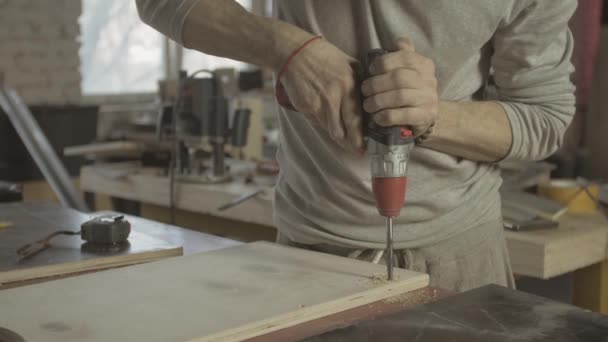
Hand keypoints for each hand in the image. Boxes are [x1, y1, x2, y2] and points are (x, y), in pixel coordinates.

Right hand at [279, 38, 363, 152]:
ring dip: (338, 136)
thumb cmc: (325, 58)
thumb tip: (372, 103)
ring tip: (344, 139)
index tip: (366, 147)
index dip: (361, 138)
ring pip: (330, 130)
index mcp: (349, 85)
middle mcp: (335, 96)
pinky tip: (325, 116)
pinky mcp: (306, 106)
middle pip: (343, 131)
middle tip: (358, 151)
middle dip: (352, 145)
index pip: (357, 119)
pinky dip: (323, 123)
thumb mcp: (350, 66)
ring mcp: (319, 103)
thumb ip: (361, 84)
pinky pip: (318, 122)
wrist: (296, 53)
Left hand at [361, 38, 438, 136]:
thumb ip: (403, 54)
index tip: (370, 71)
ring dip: (378, 101)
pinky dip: (387, 116)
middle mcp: (430, 80)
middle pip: (399, 77)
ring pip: (400, 96)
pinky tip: (377, 117)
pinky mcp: (426, 116)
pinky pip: (404, 115)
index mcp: (424, 64)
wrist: (424, 115)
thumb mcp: (409, 69)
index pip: (404, 57)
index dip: (382, 63)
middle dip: (376, 84)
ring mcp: (429, 99)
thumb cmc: (409, 89)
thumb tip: (398, 42)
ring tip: (368, 105)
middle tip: (364, 91)